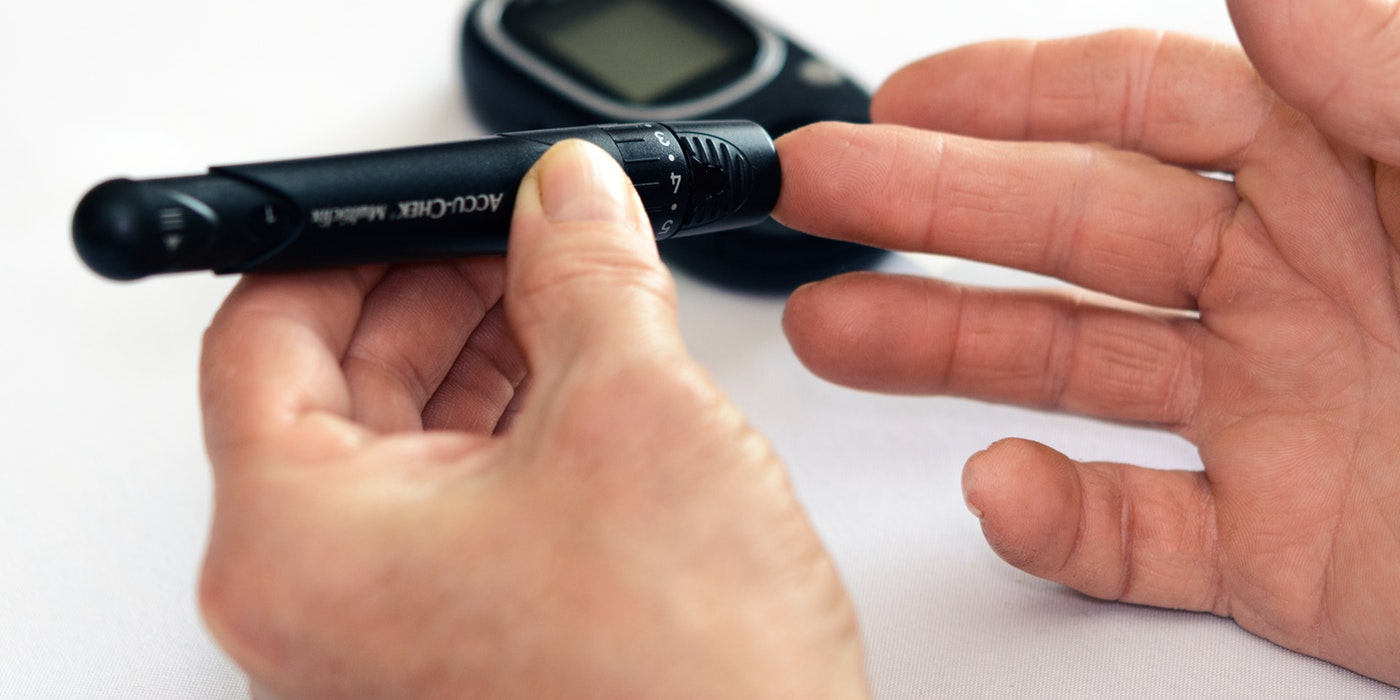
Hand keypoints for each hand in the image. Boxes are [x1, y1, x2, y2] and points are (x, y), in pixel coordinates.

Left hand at [197, 141, 866, 698]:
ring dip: (481, 361)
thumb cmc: (684, 694)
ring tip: (568, 301)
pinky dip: (506, 440)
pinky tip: (579, 389)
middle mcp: (312, 612)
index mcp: (297, 550)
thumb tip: (569, 197)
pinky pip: (449, 518)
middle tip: (522, 237)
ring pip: (401, 454)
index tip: (432, 208)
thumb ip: (587, 274)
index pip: (264, 336)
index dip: (355, 246)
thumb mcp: (634, 417)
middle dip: (437, 297)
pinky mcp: (448, 661)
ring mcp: (379, 646)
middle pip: (332, 392)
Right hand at [776, 0, 1399, 684]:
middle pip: (1073, 228)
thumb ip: (1382, 72)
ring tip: (831, 331)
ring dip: (943, 350)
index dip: (1013, 93)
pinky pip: (1140, 532)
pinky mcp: (1287, 550)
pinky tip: (1002, 491)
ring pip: (1074, 372)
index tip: (902, 98)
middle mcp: (1300, 284)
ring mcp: (1281, 418)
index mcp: (1351, 172)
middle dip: (930, 206)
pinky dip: (1058, 522)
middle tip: (814, 194)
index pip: (1148, 104)